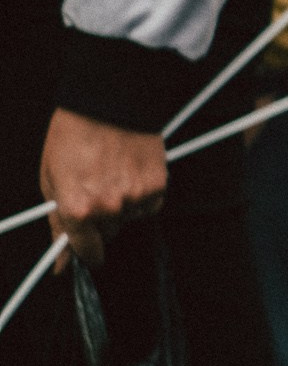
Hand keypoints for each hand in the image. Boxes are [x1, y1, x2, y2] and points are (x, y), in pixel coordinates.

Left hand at [41, 110, 166, 269]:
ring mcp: (135, 197)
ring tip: (114, 175)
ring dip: (122, 205)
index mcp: (77, 208)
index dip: (87, 251)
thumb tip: (61, 262)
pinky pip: (150, 205)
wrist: (108, 103)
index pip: (86, 249)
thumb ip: (58, 222)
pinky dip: (142, 195)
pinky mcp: (157, 186)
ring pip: (129, 218)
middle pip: (109, 232)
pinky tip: (131, 174)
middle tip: (96, 190)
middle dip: (101, 219)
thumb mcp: (51, 180)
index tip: (89, 252)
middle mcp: (108, 207)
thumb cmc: (74, 136)